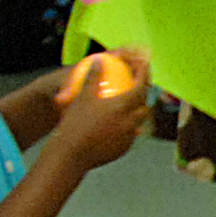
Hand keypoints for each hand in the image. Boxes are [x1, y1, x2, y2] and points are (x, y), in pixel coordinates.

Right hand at [48, 45, 151, 170]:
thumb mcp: (82, 96)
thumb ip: (93, 77)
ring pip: (139, 121)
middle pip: (144, 105)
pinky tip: (119, 122)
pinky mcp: (123, 150)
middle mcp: (130, 122)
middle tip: (138, 85)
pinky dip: (128, 126)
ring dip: (137, 111)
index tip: (143, 65)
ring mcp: (128, 138)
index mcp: (123, 107)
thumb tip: (99, 60)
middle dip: (144, 94)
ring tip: (130, 103)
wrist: (71, 155)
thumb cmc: (75, 123)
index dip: (144, 74)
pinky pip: (130, 134)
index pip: (141, 87)